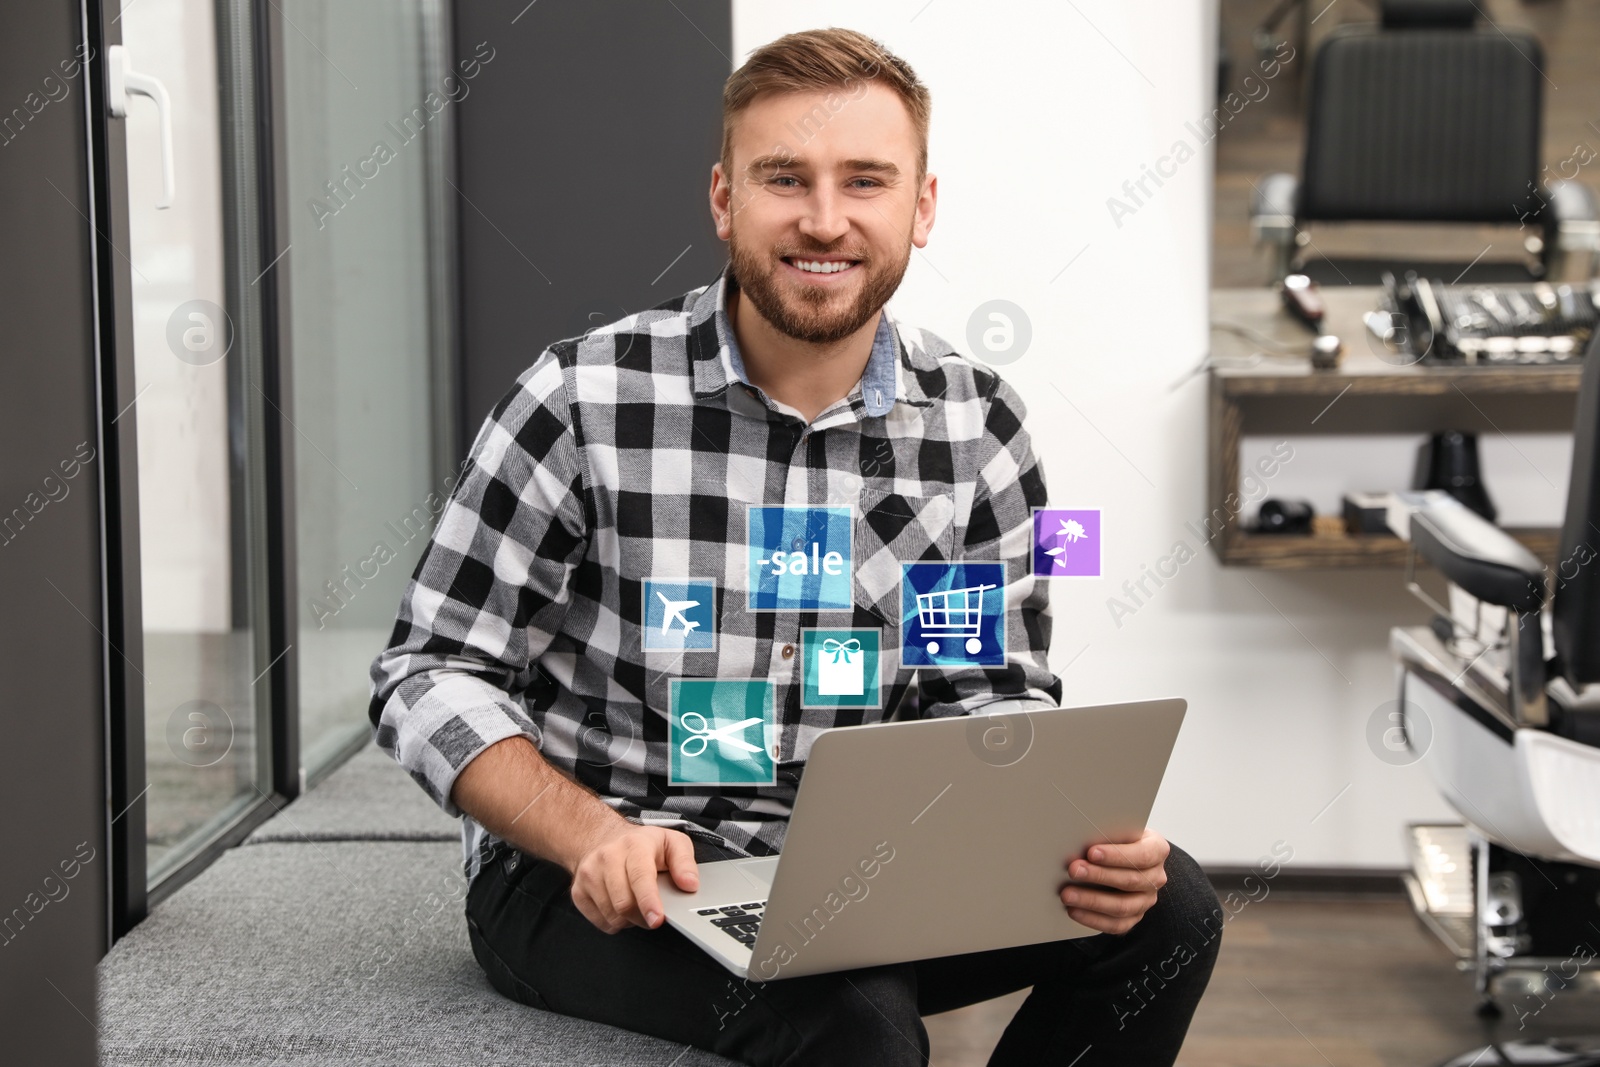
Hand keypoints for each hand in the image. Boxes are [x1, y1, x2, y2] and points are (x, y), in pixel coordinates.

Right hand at [569, 824, 697, 933]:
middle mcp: (607, 858)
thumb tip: (690, 885)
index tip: (657, 919)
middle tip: (654, 911)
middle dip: (644, 916)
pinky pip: (601, 922)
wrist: (601, 838)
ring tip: (636, 901)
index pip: (640, 877)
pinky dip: (616, 921)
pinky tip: (620, 904)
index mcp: (634, 845)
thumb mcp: (672, 843)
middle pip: (624, 904)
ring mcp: (589, 875)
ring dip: (630, 920)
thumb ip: (685, 862)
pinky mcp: (578, 892)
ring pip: (613, 916)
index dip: (649, 902)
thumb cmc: (641, 844)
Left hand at [1060, 828, 1169, 934]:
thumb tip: (1079, 838)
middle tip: (1073, 870)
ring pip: (1122, 906)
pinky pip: (1116, 925)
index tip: (1091, 852)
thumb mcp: (1119, 829)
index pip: (1142, 855)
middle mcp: (1156, 877)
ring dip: (1092, 901)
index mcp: (1157, 850)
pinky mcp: (1134, 917)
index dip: (1116, 855)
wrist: (1127, 857)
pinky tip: (1073, 910)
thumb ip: (1108, 833)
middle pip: (1130, 881)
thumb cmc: (1120, 839)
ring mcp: (1147, 900)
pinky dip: (1092, 919)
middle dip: (1098, 876)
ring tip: (1067, 894)